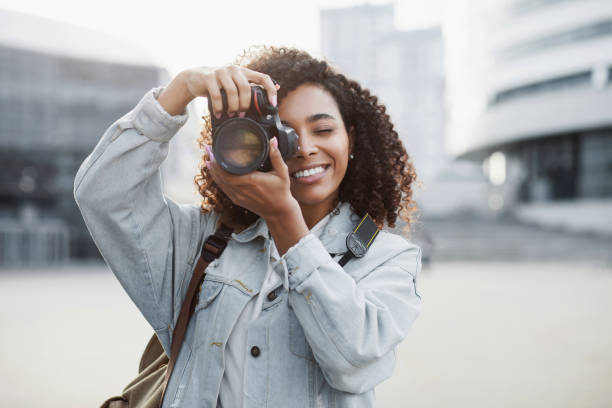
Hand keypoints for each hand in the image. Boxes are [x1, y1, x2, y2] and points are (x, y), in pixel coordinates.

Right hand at [157, 65, 277, 116]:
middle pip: (246, 88)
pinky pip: (217, 95)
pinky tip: (219, 114)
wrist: (194, 78)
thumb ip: (251, 86)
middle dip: (245, 104)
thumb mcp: (235, 83)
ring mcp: (221, 72)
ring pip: (232, 92)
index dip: (270, 90)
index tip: (273, 104)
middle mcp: (234, 69)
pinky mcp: (209, 77)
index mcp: (244, 72)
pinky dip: (219, 108)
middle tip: (241, 114)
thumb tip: (276, 87)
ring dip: (232, 107)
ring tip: (230, 114)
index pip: (263, 77)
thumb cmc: (218, 84)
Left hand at [206, 137, 296, 219]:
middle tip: (208, 149)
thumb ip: (276, 156)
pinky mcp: (237, 200)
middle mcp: (242, 190)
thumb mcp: (282, 172)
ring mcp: (238, 196)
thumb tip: (273, 140)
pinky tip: (214, 172)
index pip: (228, 172)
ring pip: (220, 183)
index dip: (218, 162)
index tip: (215, 150)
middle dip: (213, 163)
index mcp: (251, 181)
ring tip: (209, 158)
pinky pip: (224, 189)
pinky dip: (218, 180)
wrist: (279, 212)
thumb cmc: (281, 192)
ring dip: (213, 171)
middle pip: (220, 176)